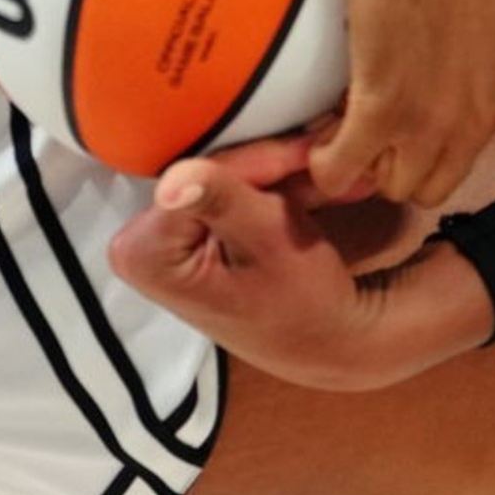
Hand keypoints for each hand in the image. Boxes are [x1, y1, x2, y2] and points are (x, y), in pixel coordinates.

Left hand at [107, 134, 494, 391]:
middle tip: (309, 156)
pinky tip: (310, 174)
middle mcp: (151, 246)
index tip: (284, 170)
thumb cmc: (308, 304)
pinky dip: (272, 173)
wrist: (346, 338)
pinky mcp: (204, 223)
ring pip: (221, 166)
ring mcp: (177, 234)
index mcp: (148, 259)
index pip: (175, 181)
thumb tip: (170, 177)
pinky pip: (233, 175)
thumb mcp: (274, 246)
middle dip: (257, 162)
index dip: (232, 170)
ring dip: (271, 162)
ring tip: (316, 165)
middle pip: (199, 168)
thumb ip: (225, 199)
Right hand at [320, 0, 494, 206]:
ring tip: (343, 132)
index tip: (405, 114)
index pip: (465, 153)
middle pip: (430, 181)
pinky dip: (327, 166)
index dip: (429, 135)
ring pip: (391, 185)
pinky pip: (343, 170)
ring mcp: (429, 124)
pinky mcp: (382, 113)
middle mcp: (475, 123)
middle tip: (371, 130)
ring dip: (365, 164)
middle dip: (398, 162)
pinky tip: (319, 147)